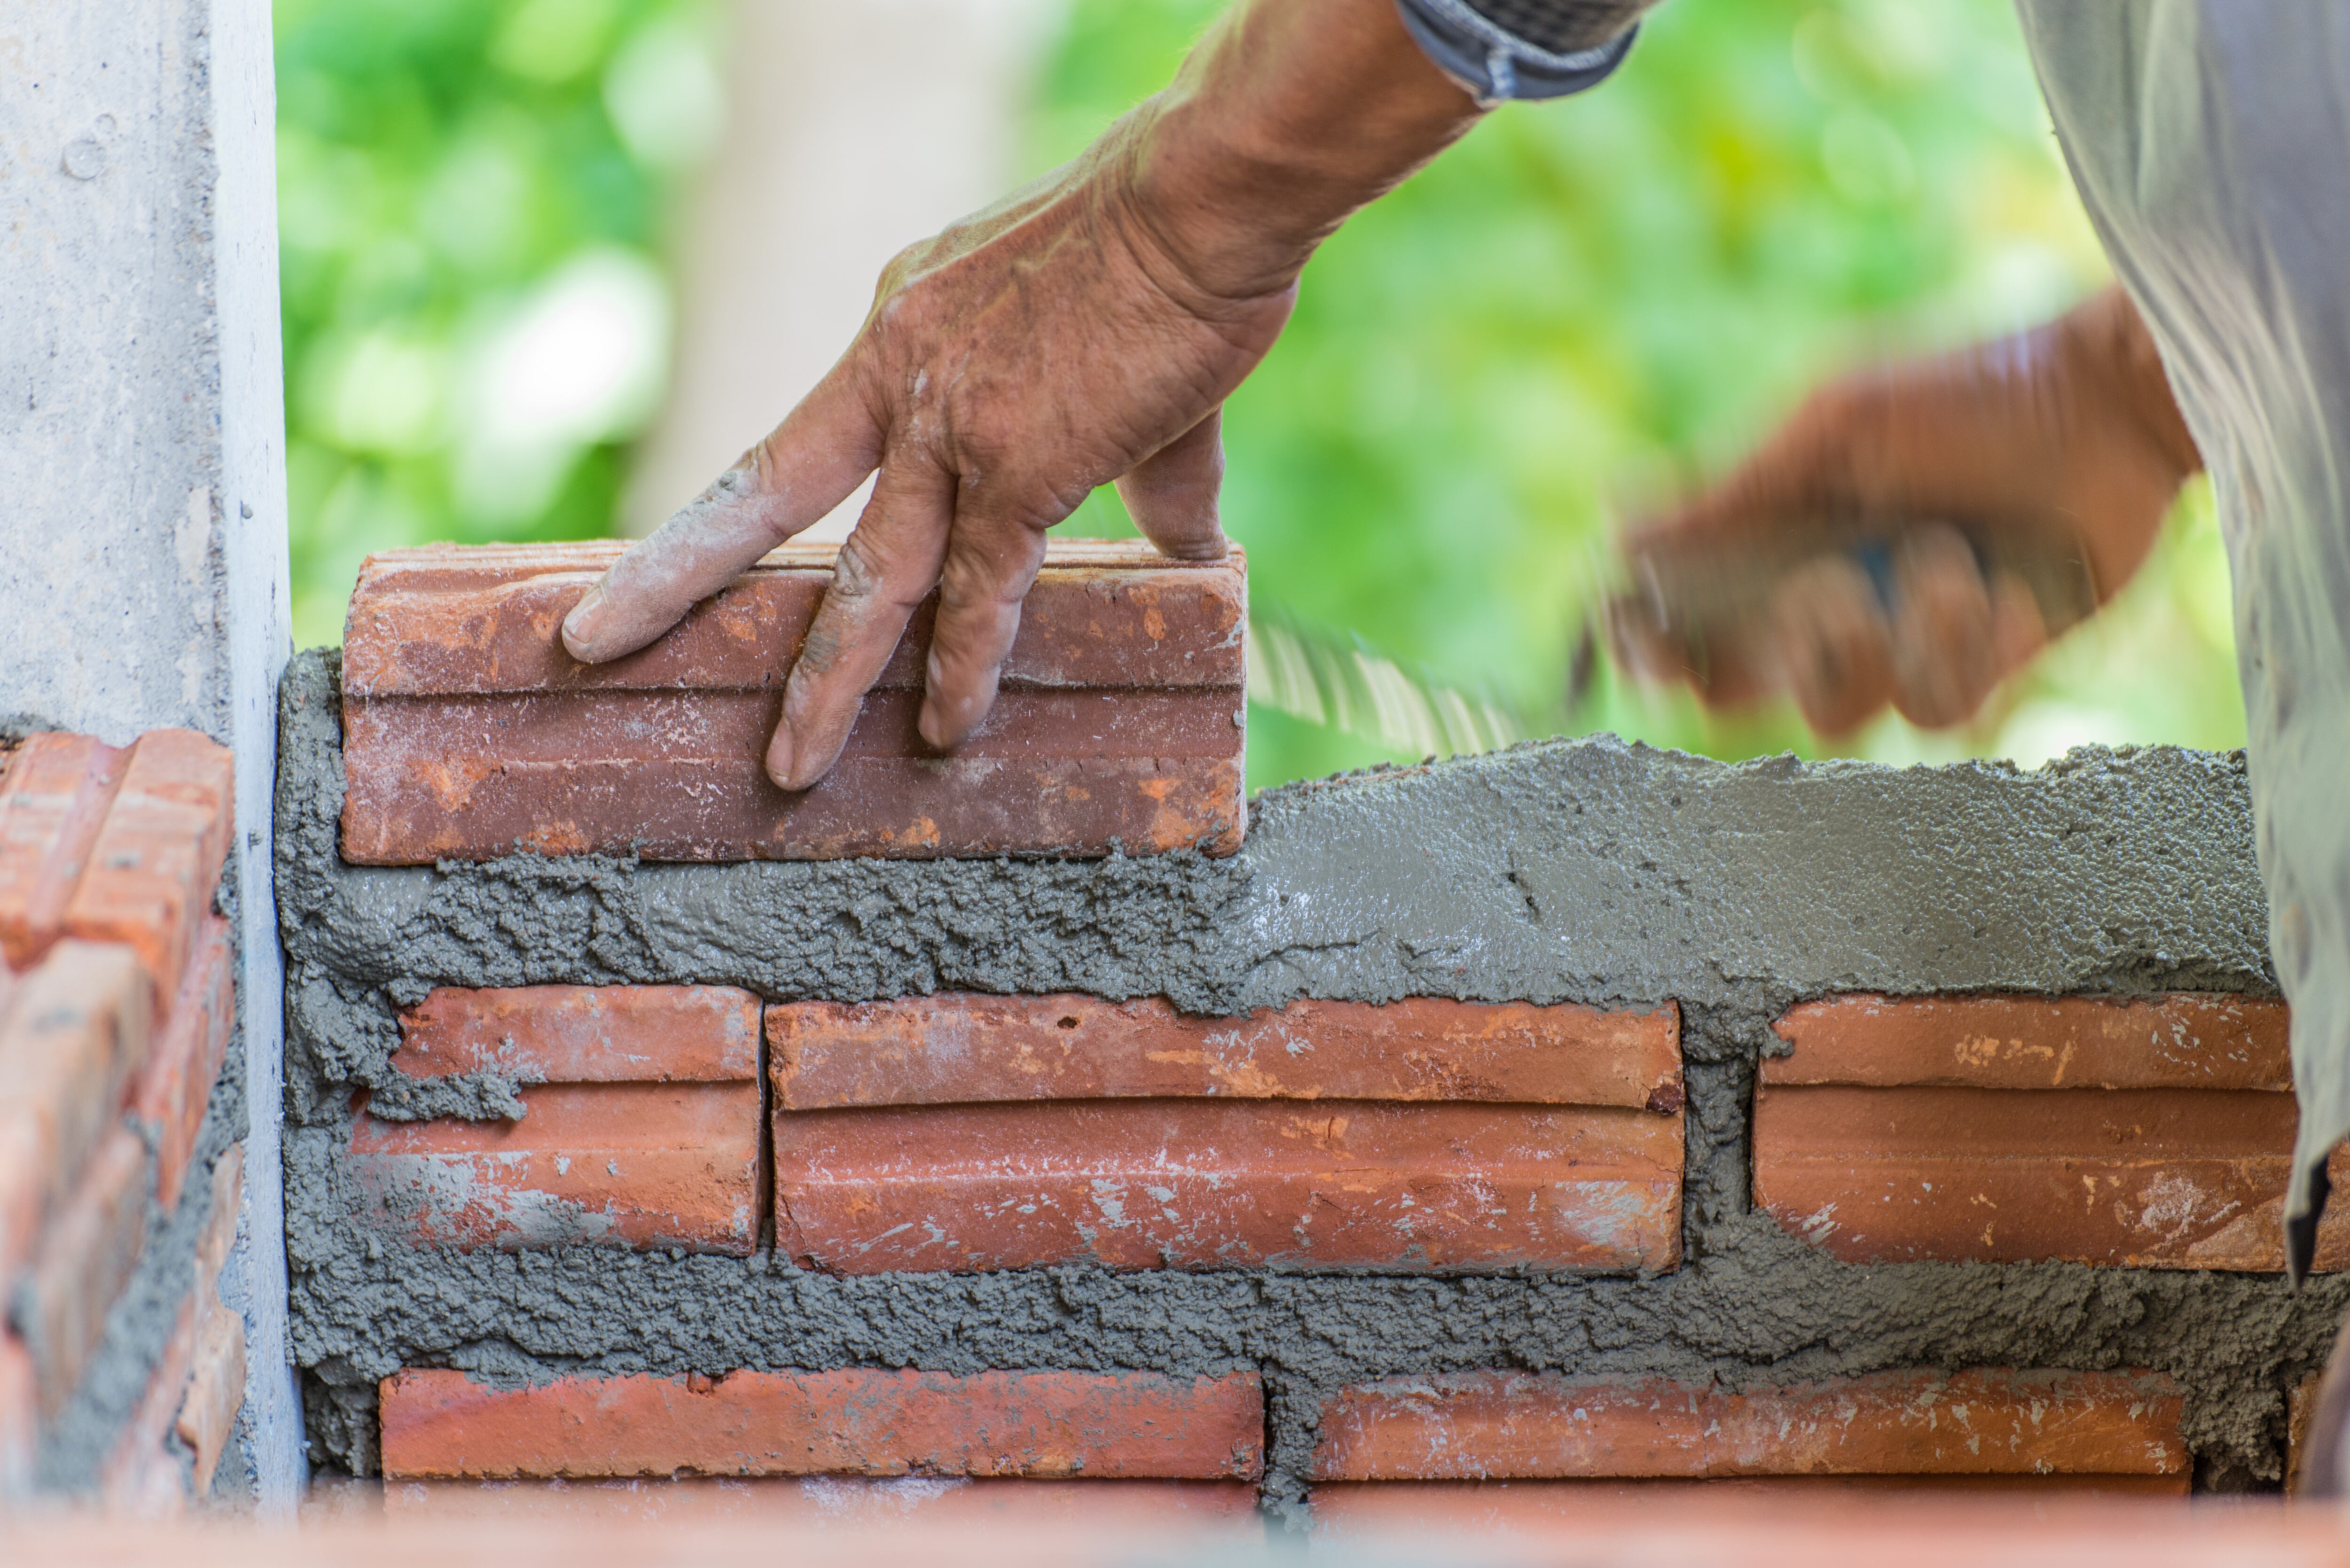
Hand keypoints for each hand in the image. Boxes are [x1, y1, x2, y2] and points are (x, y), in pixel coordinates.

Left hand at [559, 0, 1479, 789]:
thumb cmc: (1169, 252)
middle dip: (672, 581)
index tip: (701, 555)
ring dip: (826, 682)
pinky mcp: (1020, 468)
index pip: (814, 438)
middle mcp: (899, 372)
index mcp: (902, 325)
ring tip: (788, 767)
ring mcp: (949, 425)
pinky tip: (949, 729)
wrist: (1199, 205)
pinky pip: (982, 594)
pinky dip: (965, 667)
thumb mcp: (1105, 349)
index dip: (747, 508)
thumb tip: (1183, 545)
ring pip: (870, 579)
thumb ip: (1137, 470)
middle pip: (764, 495)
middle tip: (591, 642)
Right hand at [1615, 285, 2202, 734]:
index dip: (1651, 648)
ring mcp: (1898, 644)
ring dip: (1888, 641)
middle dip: (1774, 656)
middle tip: (1829, 592)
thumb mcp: (1835, 422)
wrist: (2114, 410)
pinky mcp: (1978, 671)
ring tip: (1945, 561)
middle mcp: (1824, 604)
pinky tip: (2000, 585)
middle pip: (1739, 694)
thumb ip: (1730, 489)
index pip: (1680, 622)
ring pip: (1835, 714)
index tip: (1650, 645)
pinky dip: (1962, 646)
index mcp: (1772, 543)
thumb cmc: (1970, 392)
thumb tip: (1619, 522)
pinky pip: (1934, 711)